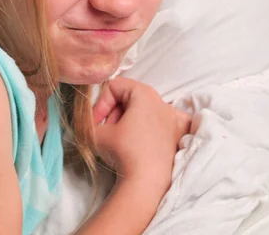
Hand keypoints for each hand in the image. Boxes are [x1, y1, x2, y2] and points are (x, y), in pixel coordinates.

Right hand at [92, 78, 190, 194]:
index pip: (115, 86)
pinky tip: (144, 139)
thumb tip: (91, 122)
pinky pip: (164, 123)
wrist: (147, 181)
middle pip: (131, 98)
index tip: (96, 123)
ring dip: (129, 121)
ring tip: (121, 139)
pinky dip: (152, 127)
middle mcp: (163, 102)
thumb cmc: (123, 151)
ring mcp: (174, 118)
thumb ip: (90, 121)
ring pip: (145, 111)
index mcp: (145, 93)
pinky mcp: (179, 135)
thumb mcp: (96, 133)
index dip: (101, 103)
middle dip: (114, 112)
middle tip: (107, 131)